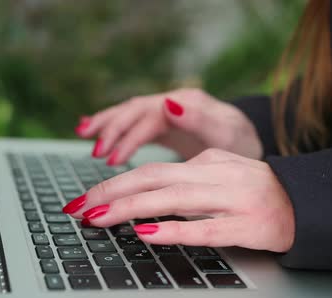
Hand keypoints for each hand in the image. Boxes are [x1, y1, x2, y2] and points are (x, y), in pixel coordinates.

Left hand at [63, 149, 294, 252]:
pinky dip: (173, 229)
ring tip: (98, 217)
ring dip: (129, 207)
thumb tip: (147, 188)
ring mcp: (230, 199)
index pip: (150, 170)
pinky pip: (203, 227)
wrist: (307, 204)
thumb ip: (187, 175)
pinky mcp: (244, 225)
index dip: (113, 182)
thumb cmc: (258, 191)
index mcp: (205, 162)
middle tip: (78, 207)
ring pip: (171, 198)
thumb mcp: (221, 171)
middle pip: (152, 178)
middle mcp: (214, 175)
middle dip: (109, 191)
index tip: (85, 198)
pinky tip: (147, 233)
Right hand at [75, 88, 262, 164]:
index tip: (110, 161)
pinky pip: (131, 121)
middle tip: (94, 154)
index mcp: (186, 104)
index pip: (147, 119)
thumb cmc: (241, 142)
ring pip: (128, 112)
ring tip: (82, 134)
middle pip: (132, 111)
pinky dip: (112, 125)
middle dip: (109, 131)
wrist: (249, 139)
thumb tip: (169, 103)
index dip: (127, 139)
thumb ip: (200, 119)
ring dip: (105, 123)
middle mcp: (172, 102)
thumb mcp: (227, 134)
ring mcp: (165, 110)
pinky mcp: (161, 121)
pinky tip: (93, 131)